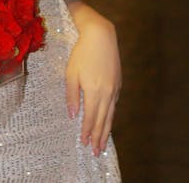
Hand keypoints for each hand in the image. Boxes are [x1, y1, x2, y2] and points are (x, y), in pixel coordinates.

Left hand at [65, 13, 121, 155]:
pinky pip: (114, 105)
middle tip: (96, 152)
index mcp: (94, 92)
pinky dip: (111, 116)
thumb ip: (72, 95)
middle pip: (103, 120)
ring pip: (110, 115)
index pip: (90, 118)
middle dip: (98, 137)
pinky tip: (108, 120)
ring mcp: (114, 89)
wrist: (101, 36)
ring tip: (103, 144)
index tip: (84, 143)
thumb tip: (73, 115)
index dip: (87, 132)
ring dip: (106, 130)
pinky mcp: (118, 83)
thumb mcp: (71, 73)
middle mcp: (107, 93)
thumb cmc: (82, 53)